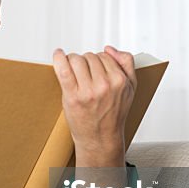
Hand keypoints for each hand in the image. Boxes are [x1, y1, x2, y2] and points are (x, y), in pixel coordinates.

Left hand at [52, 46, 136, 166]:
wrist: (101, 138)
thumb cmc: (114, 113)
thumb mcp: (131, 88)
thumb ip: (126, 64)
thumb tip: (109, 48)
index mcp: (120, 81)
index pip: (105, 56)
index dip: (98, 62)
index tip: (95, 71)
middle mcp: (105, 85)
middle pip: (90, 57)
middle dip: (86, 63)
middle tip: (85, 76)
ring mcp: (88, 91)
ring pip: (77, 60)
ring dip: (73, 62)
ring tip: (74, 71)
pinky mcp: (72, 96)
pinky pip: (63, 69)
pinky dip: (59, 58)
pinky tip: (58, 54)